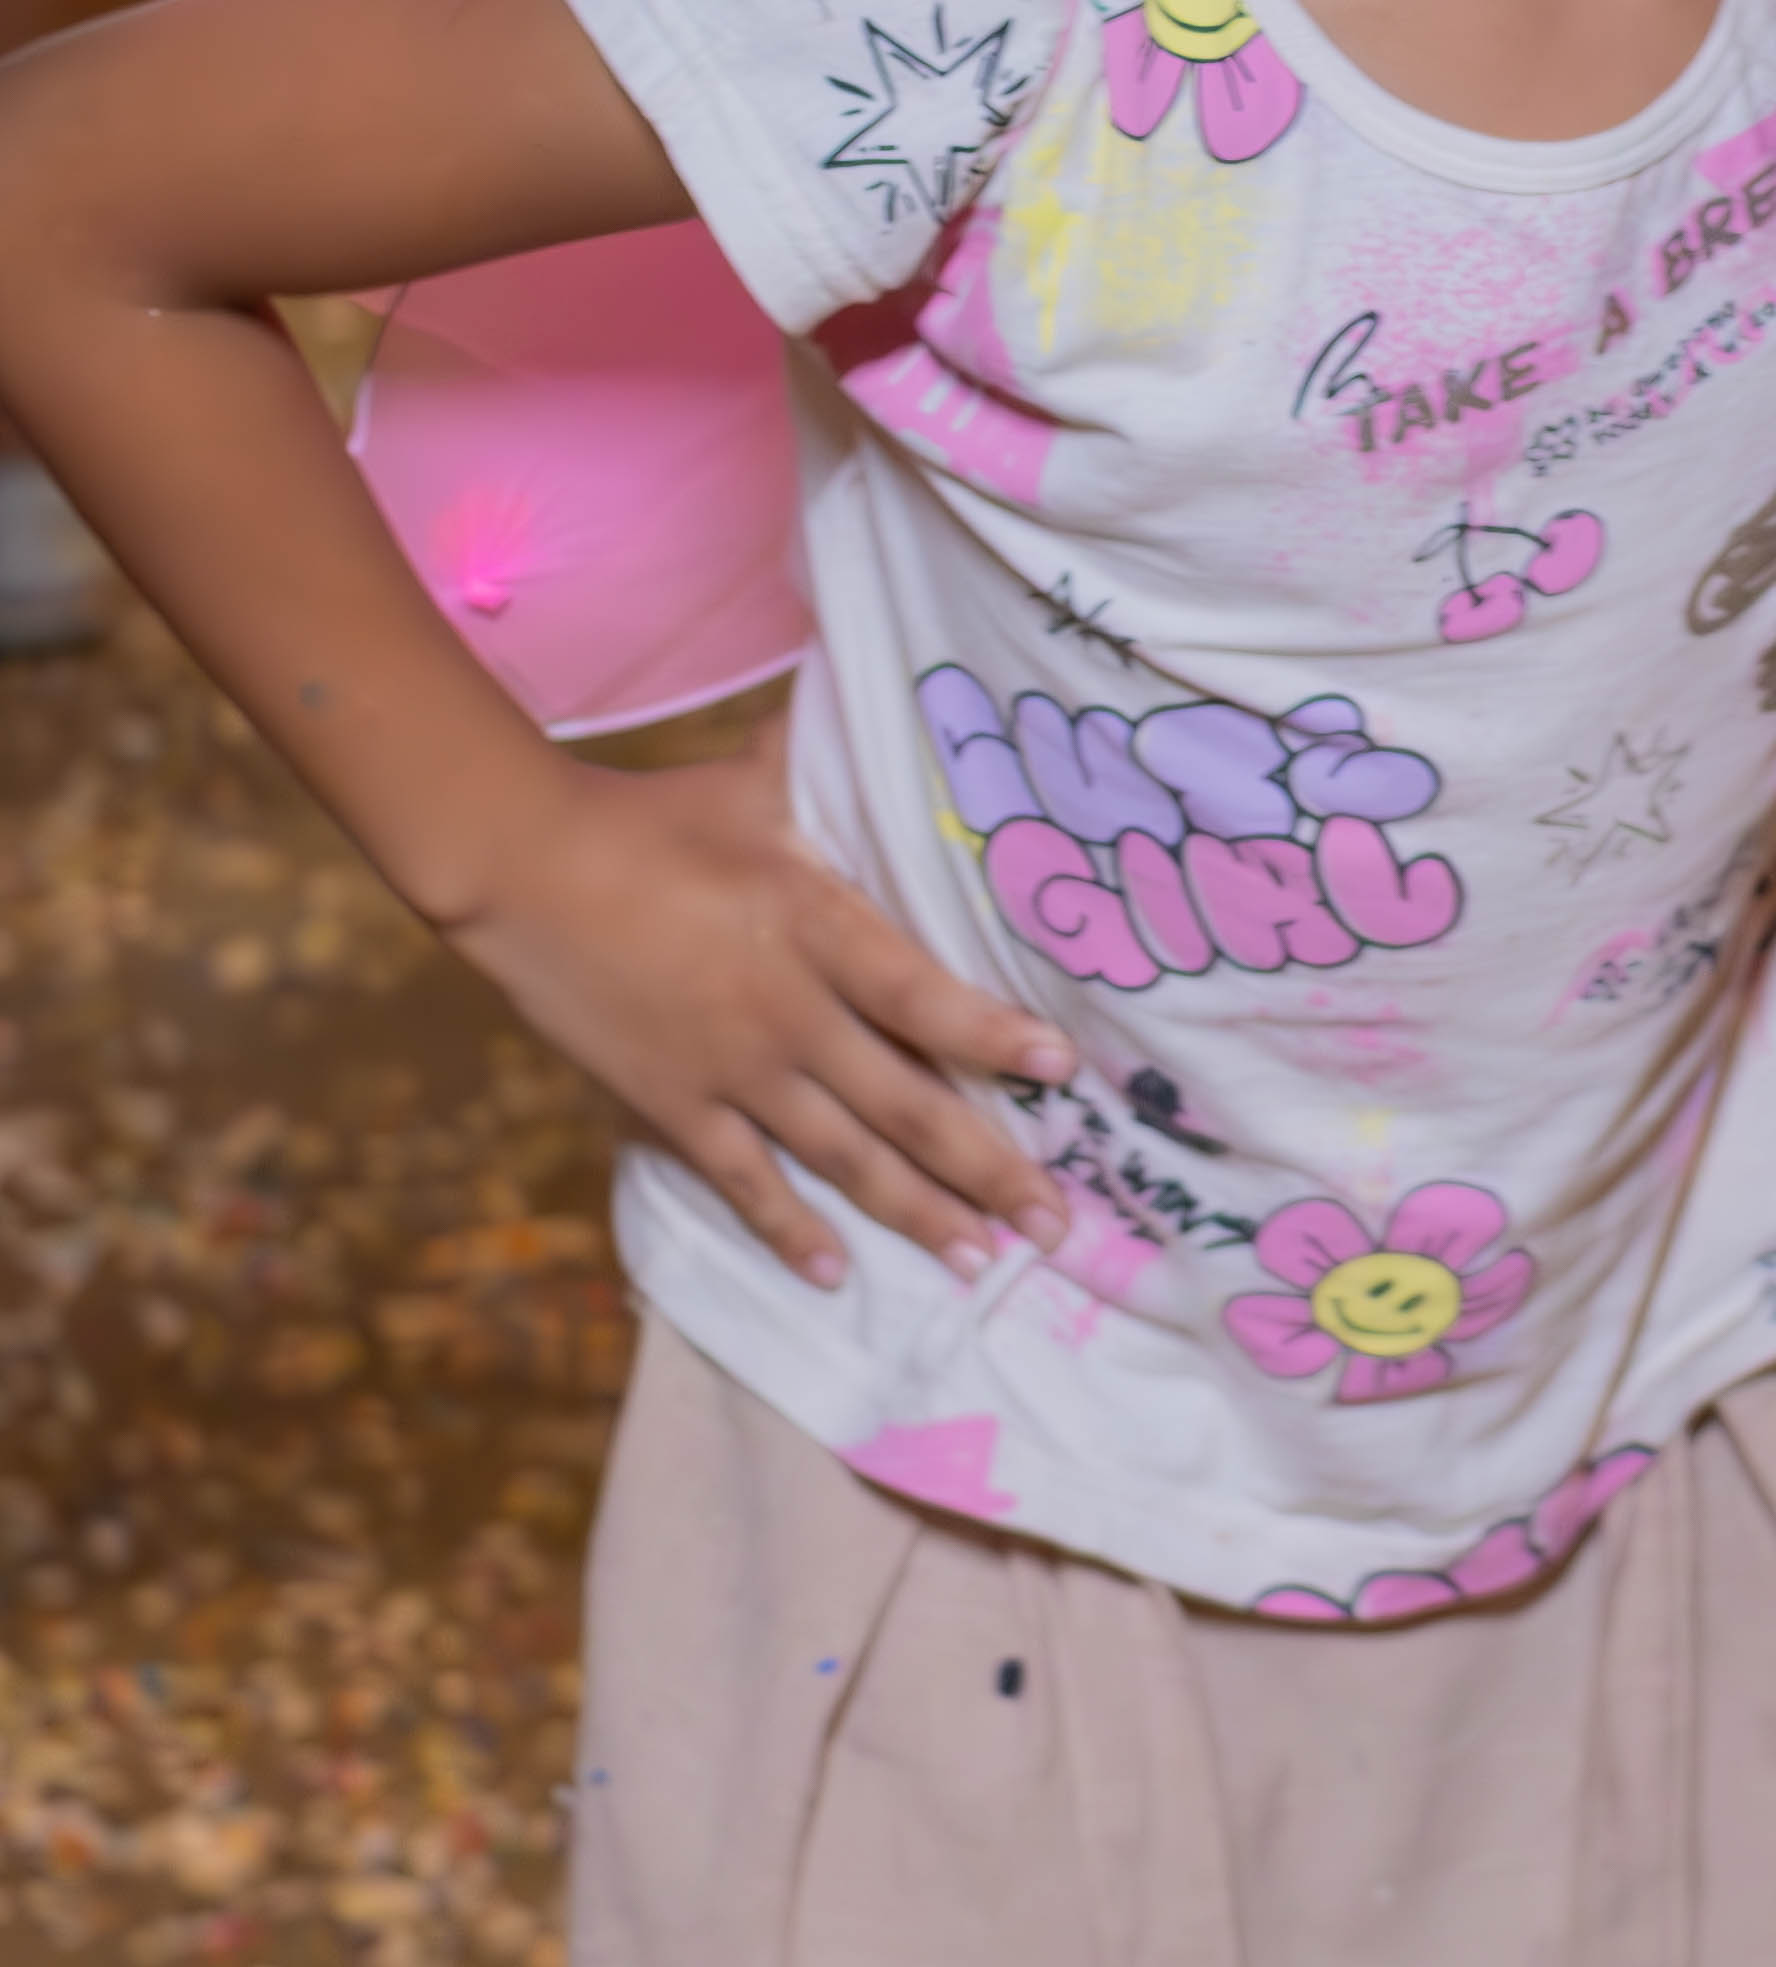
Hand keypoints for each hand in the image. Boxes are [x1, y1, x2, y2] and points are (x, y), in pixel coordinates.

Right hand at [444, 730, 1074, 1294]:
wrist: (521, 866)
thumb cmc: (650, 815)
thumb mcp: (761, 782)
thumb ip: (837, 767)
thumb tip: (894, 694)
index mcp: (817, 926)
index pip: (926, 998)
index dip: (996, 1038)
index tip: (1063, 1072)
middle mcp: (787, 1013)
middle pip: (907, 1106)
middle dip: (989, 1170)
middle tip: (1057, 1226)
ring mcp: (730, 1070)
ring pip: (844, 1158)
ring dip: (917, 1214)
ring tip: (980, 1263)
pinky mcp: (672, 1105)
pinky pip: (744, 1181)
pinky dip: (789, 1230)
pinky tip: (833, 1272)